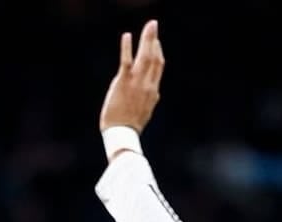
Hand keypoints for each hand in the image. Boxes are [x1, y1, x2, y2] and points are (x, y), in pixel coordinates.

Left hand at [100, 20, 164, 138]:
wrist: (123, 135)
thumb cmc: (130, 129)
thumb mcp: (144, 114)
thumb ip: (149, 101)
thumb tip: (155, 97)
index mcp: (153, 92)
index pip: (158, 68)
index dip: (158, 53)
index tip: (156, 44)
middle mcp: (148, 84)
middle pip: (155, 57)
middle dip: (155, 40)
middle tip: (153, 26)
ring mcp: (137, 82)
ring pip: (145, 55)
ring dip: (147, 38)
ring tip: (149, 25)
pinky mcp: (124, 82)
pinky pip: (126, 60)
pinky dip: (127, 47)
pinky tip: (127, 36)